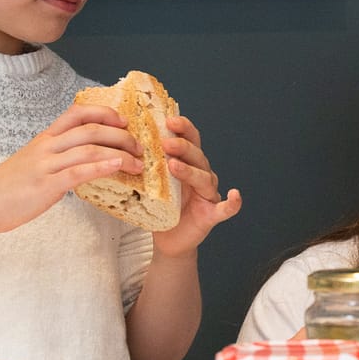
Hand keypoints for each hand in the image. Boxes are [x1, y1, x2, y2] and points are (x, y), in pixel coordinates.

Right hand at [0, 104, 140, 241]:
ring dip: (119, 152)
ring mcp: (46, 165)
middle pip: (90, 129)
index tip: (124, 120)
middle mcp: (47, 147)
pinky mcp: (47, 186)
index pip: (77, 113)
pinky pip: (79, 172)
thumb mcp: (33, 163)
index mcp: (45, 139)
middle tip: (139, 146)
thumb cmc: (8, 188)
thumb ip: (56, 157)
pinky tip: (118, 167)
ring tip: (138, 161)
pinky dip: (102, 167)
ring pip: (89, 148)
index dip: (104, 112)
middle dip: (120, 135)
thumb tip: (83, 159)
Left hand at [154, 113, 241, 253]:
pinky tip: (234, 194)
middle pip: (197, 156)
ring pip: (204, 178)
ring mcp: (208, 195)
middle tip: (166, 143)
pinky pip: (225, 209)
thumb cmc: (160, 207)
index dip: (183, 128)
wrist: (168, 239)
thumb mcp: (150, 181)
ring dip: (191, 171)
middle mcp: (202, 175)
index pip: (191, 140)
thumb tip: (123, 142)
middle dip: (183, 147)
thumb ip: (146, 163)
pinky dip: (232, 202)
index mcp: (189, 163)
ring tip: (174, 166)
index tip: (169, 120)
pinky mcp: (211, 215)